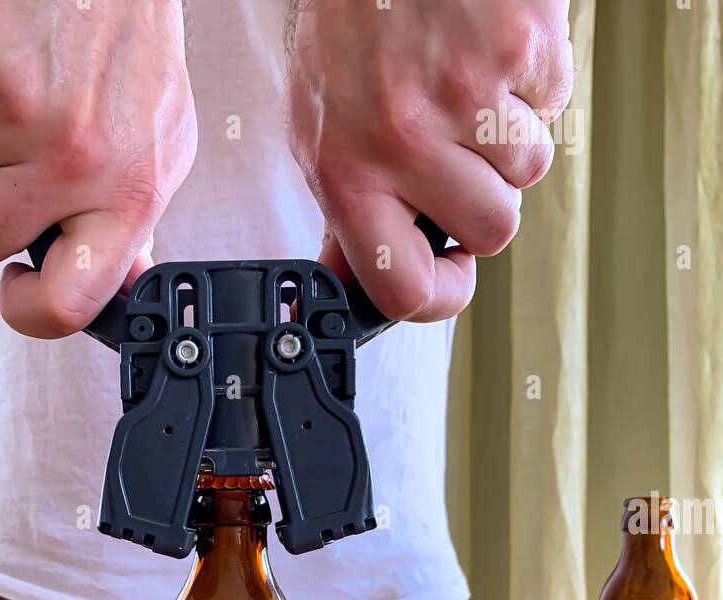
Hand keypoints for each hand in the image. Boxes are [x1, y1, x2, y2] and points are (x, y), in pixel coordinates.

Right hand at [0, 0, 195, 337]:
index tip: (16, 288)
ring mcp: (20, 110)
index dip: (26, 313)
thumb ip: (128, 218)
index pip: (69, 304)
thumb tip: (109, 287)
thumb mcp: (157, 142)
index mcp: (132, 191)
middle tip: (7, 164)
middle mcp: (79, 158)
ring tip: (11, 95)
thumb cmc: (128, 42)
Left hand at [286, 0, 573, 321]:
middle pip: (492, 232)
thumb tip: (360, 282)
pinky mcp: (516, 47)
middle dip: (489, 200)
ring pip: (530, 172)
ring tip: (470, 87)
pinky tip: (490, 48)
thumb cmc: (351, 23)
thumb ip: (348, 204)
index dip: (442, 297)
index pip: (403, 288)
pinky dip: (531, 81)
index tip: (453, 274)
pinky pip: (552, 103)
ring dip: (512, 138)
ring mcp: (463, 94)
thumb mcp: (322, 124)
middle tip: (463, 153)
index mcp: (344, 170)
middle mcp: (400, 139)